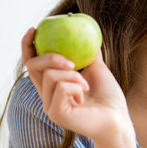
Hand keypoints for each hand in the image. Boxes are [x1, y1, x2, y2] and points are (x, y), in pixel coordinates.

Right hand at [22, 28, 132, 143]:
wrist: (118, 118)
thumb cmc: (109, 97)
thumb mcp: (97, 69)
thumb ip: (88, 54)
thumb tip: (87, 33)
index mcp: (53, 85)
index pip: (32, 63)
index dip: (28, 46)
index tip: (34, 29)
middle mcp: (46, 95)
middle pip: (33, 66)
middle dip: (51, 57)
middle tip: (72, 62)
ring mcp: (49, 105)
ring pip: (51, 76)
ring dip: (74, 76)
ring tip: (87, 86)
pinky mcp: (56, 113)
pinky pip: (61, 88)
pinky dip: (76, 87)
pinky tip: (84, 96)